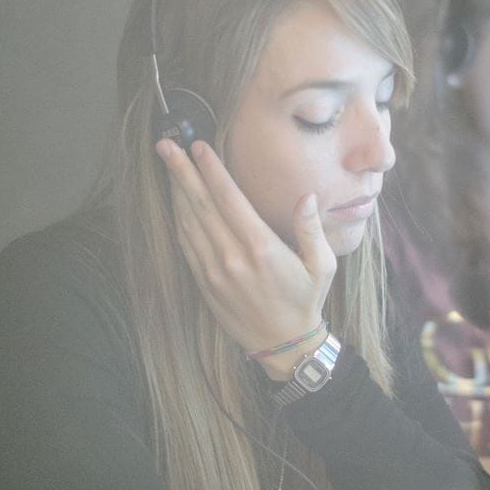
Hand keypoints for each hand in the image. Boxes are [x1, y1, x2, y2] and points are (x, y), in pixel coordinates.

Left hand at [156, 139, 336, 377]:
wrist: (284, 345)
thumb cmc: (307, 300)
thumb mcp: (323, 266)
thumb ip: (312, 229)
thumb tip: (306, 197)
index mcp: (262, 249)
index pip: (229, 199)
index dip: (211, 170)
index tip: (198, 146)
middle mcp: (233, 258)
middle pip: (201, 205)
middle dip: (182, 172)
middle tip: (165, 144)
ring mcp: (215, 272)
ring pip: (188, 222)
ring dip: (176, 191)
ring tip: (167, 164)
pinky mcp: (205, 283)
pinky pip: (186, 244)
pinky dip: (178, 219)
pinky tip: (175, 201)